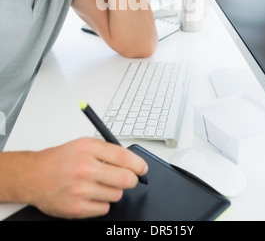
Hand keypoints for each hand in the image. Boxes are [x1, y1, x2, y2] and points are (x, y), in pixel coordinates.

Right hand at [26, 137, 147, 218]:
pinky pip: (104, 208)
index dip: (138, 165)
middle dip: (131, 179)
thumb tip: (132, 161)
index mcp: (88, 148)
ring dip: (113, 191)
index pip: (124, 158)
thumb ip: (107, 150)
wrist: (33, 176)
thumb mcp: (83, 144)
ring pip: (117, 195)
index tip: (142, 169)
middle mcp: (85, 168)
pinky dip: (101, 203)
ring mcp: (81, 190)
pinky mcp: (77, 208)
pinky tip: (91, 194)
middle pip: (126, 179)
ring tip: (99, 184)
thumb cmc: (59, 160)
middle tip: (127, 178)